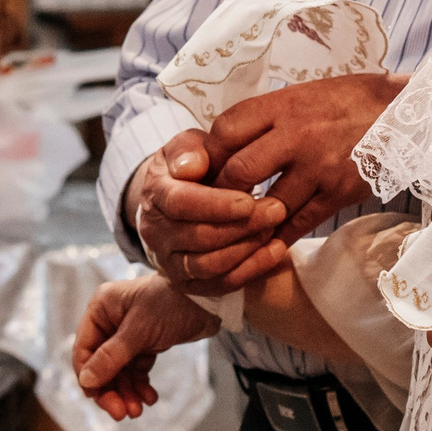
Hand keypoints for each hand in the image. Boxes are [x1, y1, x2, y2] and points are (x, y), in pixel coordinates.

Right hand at [73, 276, 219, 420]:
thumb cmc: (170, 303)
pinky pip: (136, 370)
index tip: (100, 400)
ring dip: (126, 392)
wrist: (208, 297)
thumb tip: (86, 381)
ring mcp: (127, 333)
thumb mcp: (139, 331)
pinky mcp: (145, 343)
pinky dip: (140, 385)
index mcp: (100, 310)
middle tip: (121, 413)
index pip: (84, 350)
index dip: (89, 377)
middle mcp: (110, 321)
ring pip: (119, 371)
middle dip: (111, 390)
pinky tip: (149, 398)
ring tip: (138, 410)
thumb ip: (111, 357)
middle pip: (100, 364)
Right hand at [126, 132, 289, 295]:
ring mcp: (169, 260)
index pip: (180, 203)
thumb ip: (190, 150)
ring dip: (247, 249)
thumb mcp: (189, 147)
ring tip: (275, 229)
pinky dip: (251, 270)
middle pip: (198, 237)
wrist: (184, 198)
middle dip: (240, 226)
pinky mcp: (187, 282)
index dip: (215, 205)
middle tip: (277, 210)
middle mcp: (155, 231)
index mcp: (155, 193)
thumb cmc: (195, 166)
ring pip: (208, 264)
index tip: (249, 201)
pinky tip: (276, 252)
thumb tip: (191, 167)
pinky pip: (220, 284)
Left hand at [203, 71, 406, 241]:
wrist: (402, 112)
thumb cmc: (344, 101)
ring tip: (234, 230)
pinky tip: (266, 244)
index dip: (208, 154)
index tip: (204, 169)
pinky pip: (298, 224)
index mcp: (282, 105)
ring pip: (267, 206)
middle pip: (239, 172)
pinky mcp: (338, 194)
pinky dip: (278, 238)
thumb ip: (263, 119)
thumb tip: (221, 145)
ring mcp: (319, 167)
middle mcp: (297, 135)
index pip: (225, 131)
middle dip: (220, 193)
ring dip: (247, 222)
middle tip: (212, 206)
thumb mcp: (300, 95)